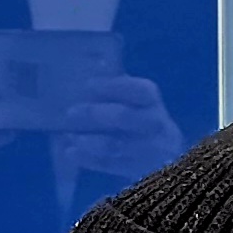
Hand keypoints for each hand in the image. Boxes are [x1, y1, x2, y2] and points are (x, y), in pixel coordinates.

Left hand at [57, 73, 183, 184]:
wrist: (164, 155)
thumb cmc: (140, 118)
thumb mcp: (135, 101)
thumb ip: (117, 85)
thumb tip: (96, 62)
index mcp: (152, 102)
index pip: (139, 90)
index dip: (113, 86)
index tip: (88, 84)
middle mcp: (155, 124)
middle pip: (125, 117)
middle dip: (94, 114)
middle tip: (70, 112)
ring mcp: (149, 150)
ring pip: (116, 145)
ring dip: (88, 141)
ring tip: (68, 137)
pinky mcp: (138, 171)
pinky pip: (110, 165)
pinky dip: (89, 159)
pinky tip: (71, 153)